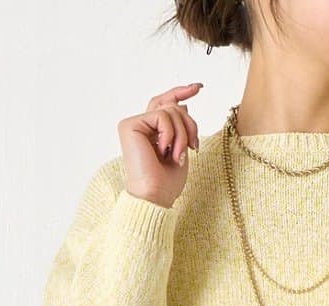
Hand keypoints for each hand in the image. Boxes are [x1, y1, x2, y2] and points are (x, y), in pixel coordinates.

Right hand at [119, 82, 203, 208]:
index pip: (165, 103)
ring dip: (182, 134)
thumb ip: (180, 127)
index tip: (198, 87)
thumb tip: (182, 105)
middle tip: (194, 146)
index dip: (181, 92)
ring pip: (170, 110)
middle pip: (172, 106)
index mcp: (151, 131)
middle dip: (189, 124)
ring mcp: (134, 124)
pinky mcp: (129, 125)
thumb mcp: (181, 148)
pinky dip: (171, 134)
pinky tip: (164, 151)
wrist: (155, 196)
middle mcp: (140, 125)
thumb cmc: (167, 182)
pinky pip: (161, 116)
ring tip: (178, 155)